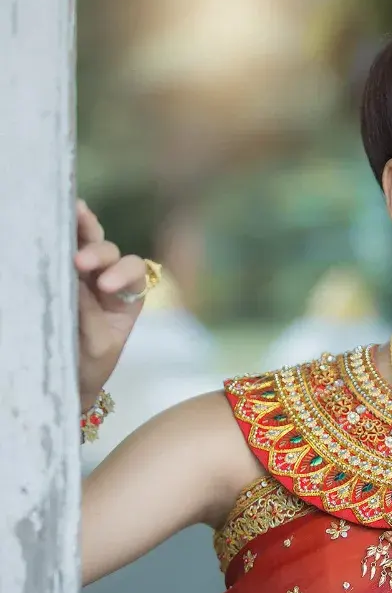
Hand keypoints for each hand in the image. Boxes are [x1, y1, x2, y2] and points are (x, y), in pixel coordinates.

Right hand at [75, 200, 148, 411]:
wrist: (72, 379)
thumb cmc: (92, 364)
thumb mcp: (97, 344)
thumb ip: (90, 315)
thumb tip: (74, 282)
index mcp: (130, 296)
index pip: (134, 274)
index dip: (122, 274)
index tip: (105, 286)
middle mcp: (110, 278)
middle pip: (110, 253)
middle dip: (98, 253)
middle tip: (80, 262)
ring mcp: (85, 273)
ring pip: (89, 241)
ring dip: (82, 228)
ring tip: (75, 212)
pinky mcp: (63, 272)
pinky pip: (67, 247)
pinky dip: (65, 232)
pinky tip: (56, 217)